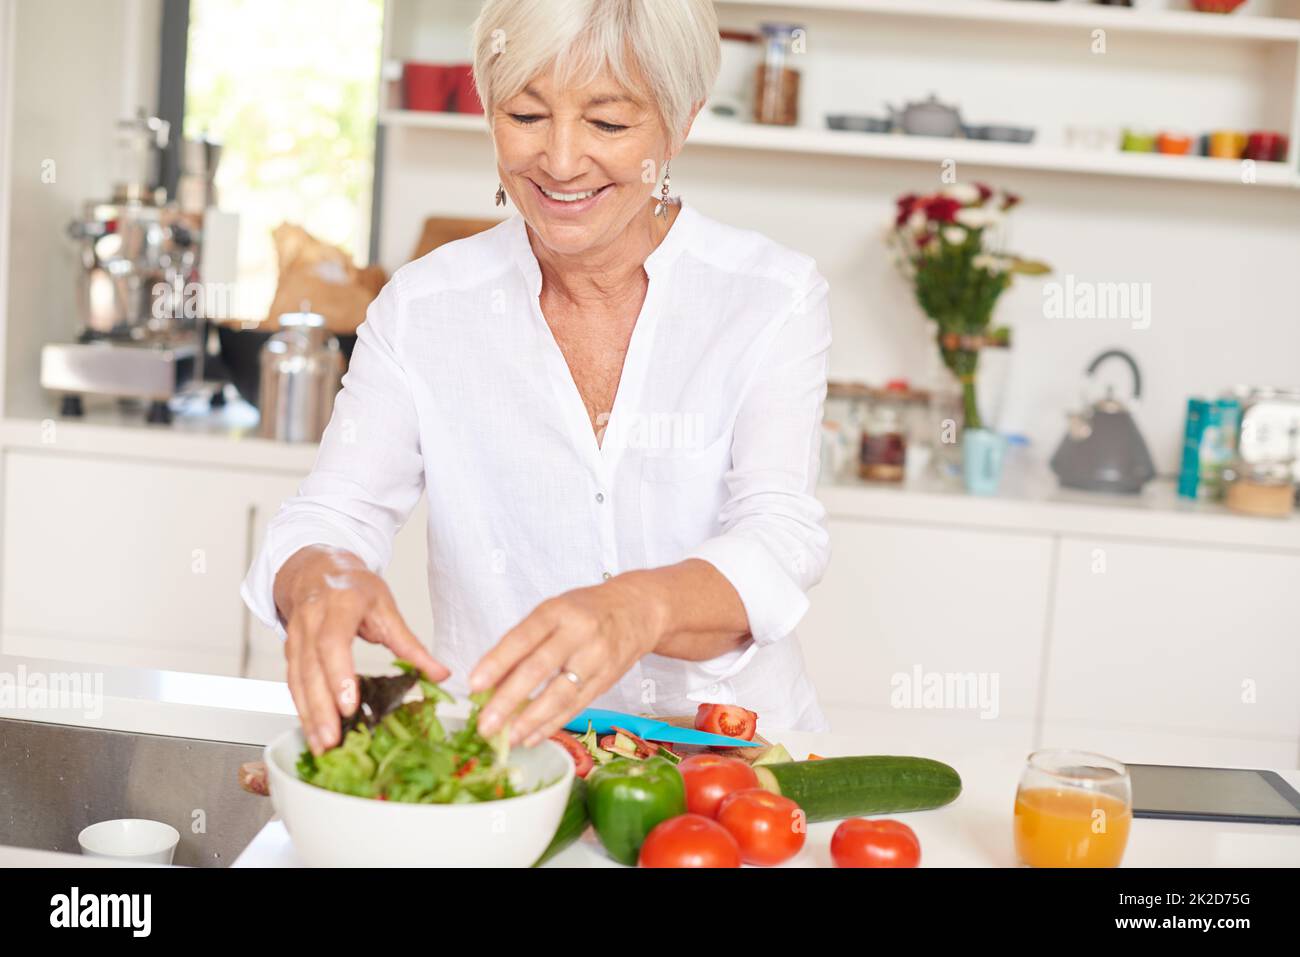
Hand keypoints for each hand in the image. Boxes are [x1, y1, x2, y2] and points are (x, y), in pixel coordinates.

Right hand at [275, 545, 447, 754]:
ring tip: (322, 745)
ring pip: (297, 680)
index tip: (349, 704)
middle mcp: (311, 620)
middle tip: (333, 739)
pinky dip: (301, 710)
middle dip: (321, 707)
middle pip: (311, 668)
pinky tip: (312, 732)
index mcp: (339, 604)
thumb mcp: (386, 607)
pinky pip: (293, 683)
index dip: (339, 674)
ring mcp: (295, 636)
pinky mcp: (289, 651)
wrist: (315, 568)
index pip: (333, 642)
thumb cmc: (353, 587)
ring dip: (308, 715)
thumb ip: (410, 644)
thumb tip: (440, 674)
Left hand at [468, 574, 668, 746]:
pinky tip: (530, 737)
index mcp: (558, 611)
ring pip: (560, 695)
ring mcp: (596, 659)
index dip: (497, 662)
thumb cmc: (585, 611)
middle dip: (509, 699)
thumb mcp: (552, 613)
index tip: (474, 684)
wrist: (637, 611)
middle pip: (540, 669)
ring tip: (507, 738)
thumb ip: (522, 643)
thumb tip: (489, 682)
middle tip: (486, 724)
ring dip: (530, 720)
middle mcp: (579, 633)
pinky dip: (551, 725)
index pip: (523, 637)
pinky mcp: (606, 681)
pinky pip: (575, 707)